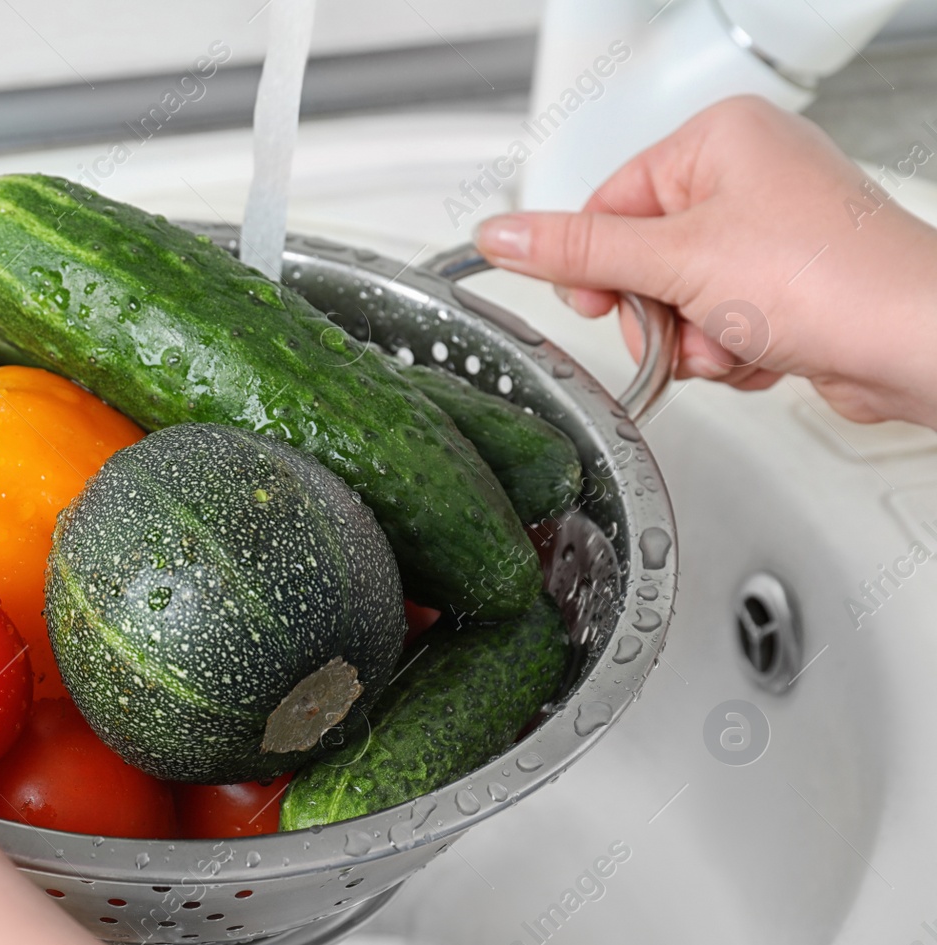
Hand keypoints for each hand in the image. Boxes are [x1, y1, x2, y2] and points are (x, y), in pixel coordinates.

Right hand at [473, 95, 936, 426]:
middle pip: (638, 259)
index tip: (598, 299)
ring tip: (734, 341)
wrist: (914, 343)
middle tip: (683, 322)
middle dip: (655, 313)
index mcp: (718, 140)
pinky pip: (715, 326)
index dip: (596, 263)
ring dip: (691, 341)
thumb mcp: (674, 260)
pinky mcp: (784, 287)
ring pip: (674, 303)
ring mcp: (768, 234)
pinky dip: (727, 352)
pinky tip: (760, 351)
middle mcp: (746, 177)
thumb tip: (501, 235)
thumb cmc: (830, 279)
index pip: (608, 202)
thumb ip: (577, 252)